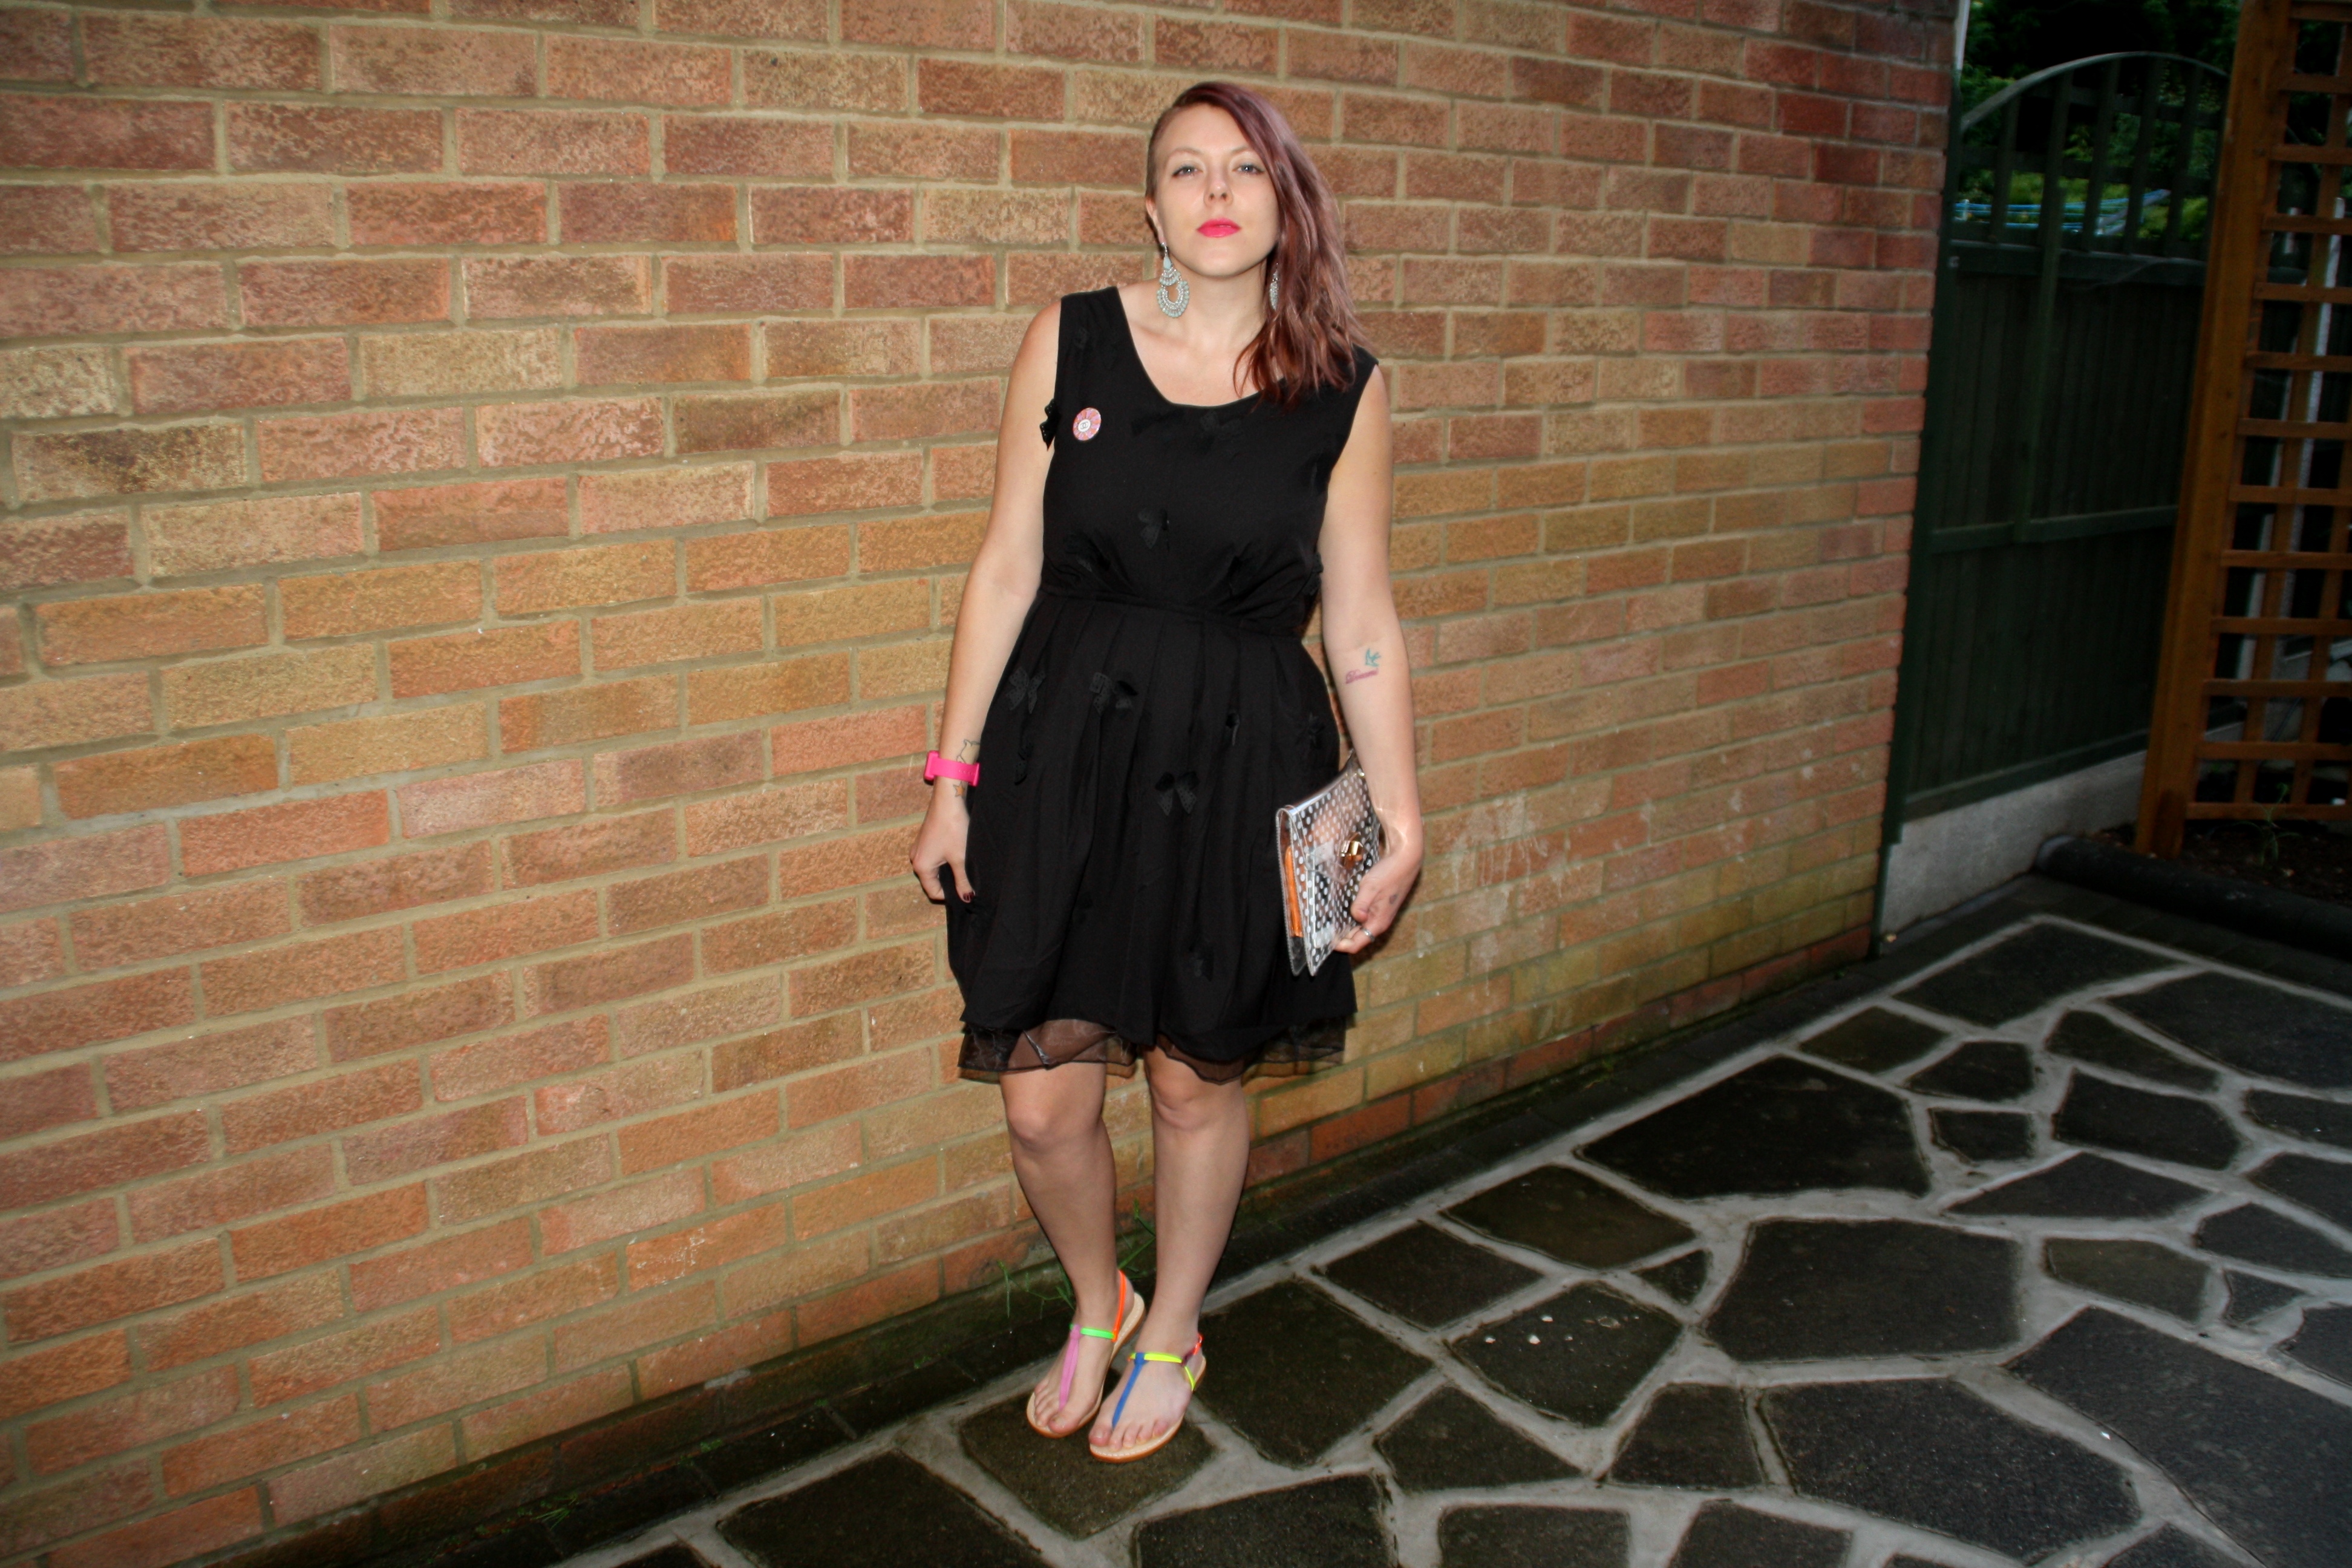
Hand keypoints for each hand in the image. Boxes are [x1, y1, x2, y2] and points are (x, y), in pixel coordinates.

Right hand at [909, 789, 972, 902]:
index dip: (950, 895)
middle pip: (932, 881)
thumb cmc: (952, 829)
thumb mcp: (960, 858)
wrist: (948, 801)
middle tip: (966, 880)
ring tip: (962, 866)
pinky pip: (932, 858)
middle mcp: (915, 859)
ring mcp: (918, 849)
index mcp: (921, 867)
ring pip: (933, 869)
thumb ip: (963, 880)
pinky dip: (943, 861)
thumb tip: (967, 897)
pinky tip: (956, 854)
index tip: (965, 891)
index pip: (933, 892)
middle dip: (948, 883)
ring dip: (947, 871)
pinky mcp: (924, 840)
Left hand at [1331, 832, 1417, 952]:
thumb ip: (1361, 904)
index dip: (1340, 945)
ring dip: (1343, 927)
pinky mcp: (1377, 907)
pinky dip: (1349, 917)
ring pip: (1357, 928)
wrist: (1405, 861)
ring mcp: (1378, 915)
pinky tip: (1339, 909)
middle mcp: (1378, 923)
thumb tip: (1357, 917)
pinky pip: (1361, 918)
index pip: (1355, 945)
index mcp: (1377, 923)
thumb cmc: (1390, 874)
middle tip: (1321, 930)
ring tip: (1326, 921)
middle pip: (1355, 938)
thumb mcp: (1370, 887)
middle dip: (1339, 937)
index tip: (1325, 939)